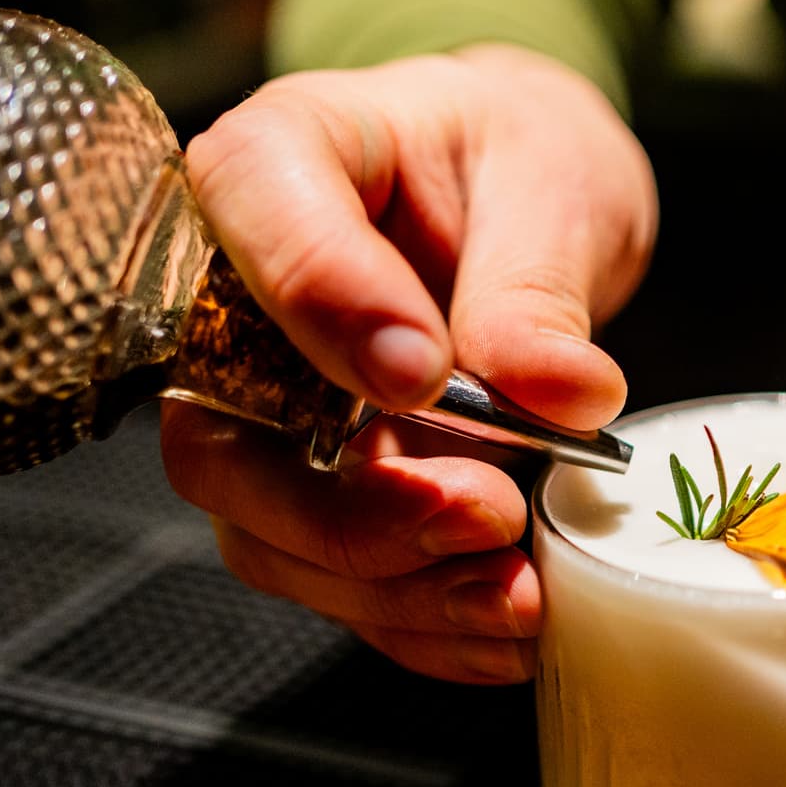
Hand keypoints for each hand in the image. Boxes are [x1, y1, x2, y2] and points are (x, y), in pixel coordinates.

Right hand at [161, 46, 656, 682]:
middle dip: (352, 507)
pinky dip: (419, 620)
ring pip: (268, 537)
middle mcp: (230, 301)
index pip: (255, 222)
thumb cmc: (518, 161)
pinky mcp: (307, 492)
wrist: (528, 205)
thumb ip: (538, 287)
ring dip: (392, 586)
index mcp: (278, 161)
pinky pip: (331, 582)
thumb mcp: (552, 183)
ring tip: (517, 593)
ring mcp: (257, 414)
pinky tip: (504, 625)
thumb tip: (562, 394)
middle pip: (223, 439)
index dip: (326, 308)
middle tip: (486, 513)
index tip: (425, 374)